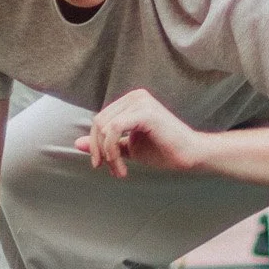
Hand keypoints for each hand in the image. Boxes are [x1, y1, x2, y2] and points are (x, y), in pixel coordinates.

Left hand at [76, 89, 210, 177]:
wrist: (190, 156)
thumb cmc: (164, 150)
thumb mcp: (128, 148)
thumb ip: (106, 143)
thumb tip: (78, 143)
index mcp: (131, 101)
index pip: (99, 119)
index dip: (96, 145)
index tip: (102, 166)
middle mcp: (135, 96)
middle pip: (98, 122)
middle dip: (100, 151)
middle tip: (110, 170)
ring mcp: (140, 101)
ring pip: (104, 127)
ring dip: (107, 155)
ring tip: (119, 171)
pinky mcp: (145, 112)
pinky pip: (114, 130)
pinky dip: (112, 152)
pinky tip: (122, 167)